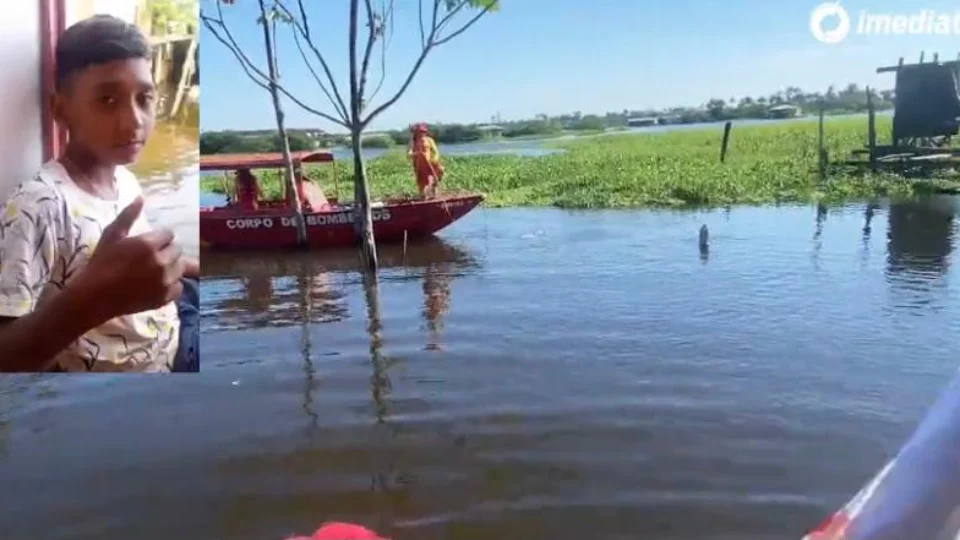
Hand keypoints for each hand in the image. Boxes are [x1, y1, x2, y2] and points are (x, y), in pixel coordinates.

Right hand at [68, 196, 184, 323]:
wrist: (94, 296)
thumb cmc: (100, 263)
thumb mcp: (111, 235)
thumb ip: (128, 216)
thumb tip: (141, 198)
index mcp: (149, 244)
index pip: (169, 234)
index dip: (159, 238)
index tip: (148, 244)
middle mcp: (161, 261)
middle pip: (177, 250)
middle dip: (166, 251)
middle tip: (150, 257)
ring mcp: (165, 281)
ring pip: (181, 267)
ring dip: (171, 266)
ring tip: (154, 270)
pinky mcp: (165, 297)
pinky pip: (179, 287)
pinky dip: (171, 285)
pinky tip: (157, 284)